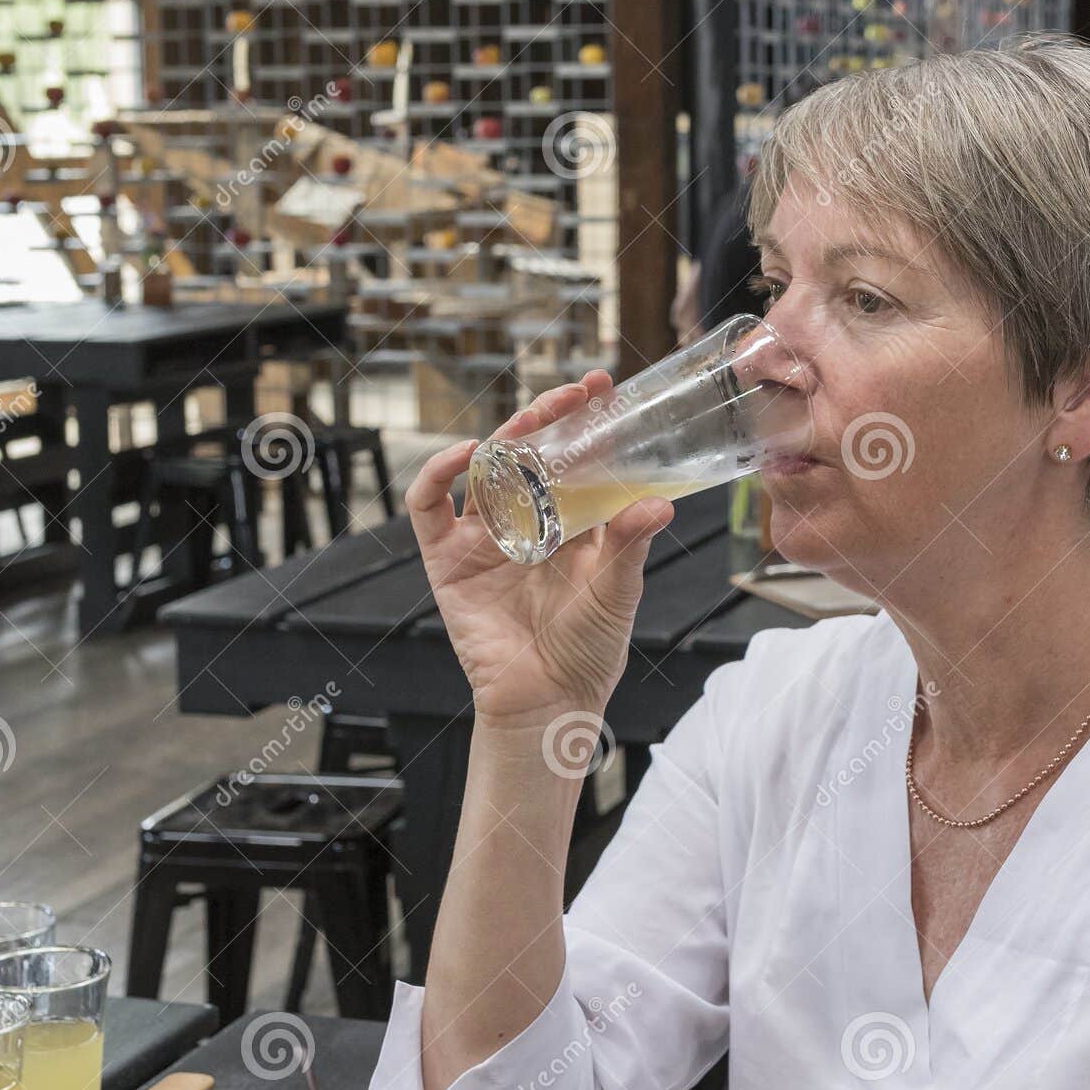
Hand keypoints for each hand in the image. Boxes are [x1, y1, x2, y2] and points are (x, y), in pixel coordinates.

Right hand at [405, 370, 674, 729]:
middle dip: (546, 418)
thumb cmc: (588, 651)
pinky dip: (438, 474)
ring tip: (530, 420)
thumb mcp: (617, 591)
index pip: (571, 458)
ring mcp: (482, 538)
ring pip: (483, 470)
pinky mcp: (446, 560)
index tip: (601, 387)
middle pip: (525, 454)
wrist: (548, 701)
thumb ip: (629, 544)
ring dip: (504, 437)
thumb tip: (660, 502)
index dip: (583, 421)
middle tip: (572, 393)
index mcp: (568, 524)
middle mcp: (523, 523)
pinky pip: (429, 507)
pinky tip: (467, 455)